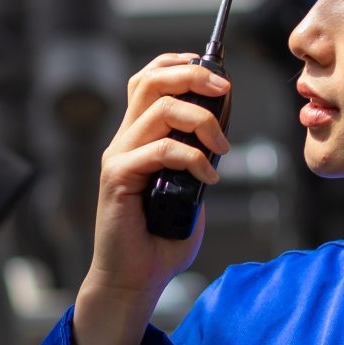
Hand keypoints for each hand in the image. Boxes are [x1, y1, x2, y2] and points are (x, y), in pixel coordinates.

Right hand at [72, 53, 229, 344]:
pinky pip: (160, 150)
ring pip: (160, 109)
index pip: (148, 81)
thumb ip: (198, 162)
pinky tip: (209, 179)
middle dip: (192, 75)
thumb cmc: (162, 240)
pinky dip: (193, 158)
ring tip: (222, 149)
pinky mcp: (118, 178)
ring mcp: (118, 158)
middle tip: (225, 91)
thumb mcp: (190, 191)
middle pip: (150, 81)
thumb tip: (221, 137)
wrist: (135, 280)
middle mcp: (124, 142)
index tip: (214, 74)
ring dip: (202, 121)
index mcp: (138, 139)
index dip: (178, 65)